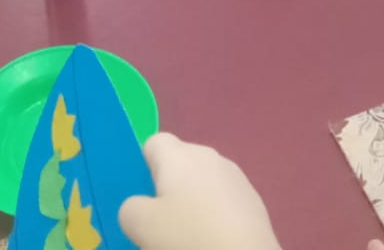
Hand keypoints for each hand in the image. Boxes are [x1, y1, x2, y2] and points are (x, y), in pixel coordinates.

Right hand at [119, 132, 280, 249]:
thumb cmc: (189, 237)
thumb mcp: (141, 225)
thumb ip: (130, 208)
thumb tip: (141, 206)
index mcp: (181, 155)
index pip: (154, 143)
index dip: (142, 167)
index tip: (141, 198)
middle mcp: (210, 157)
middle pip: (179, 165)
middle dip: (167, 190)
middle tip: (159, 224)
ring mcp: (236, 178)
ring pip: (202, 184)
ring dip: (192, 204)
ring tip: (187, 236)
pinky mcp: (253, 202)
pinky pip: (222, 203)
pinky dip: (214, 217)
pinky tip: (212, 240)